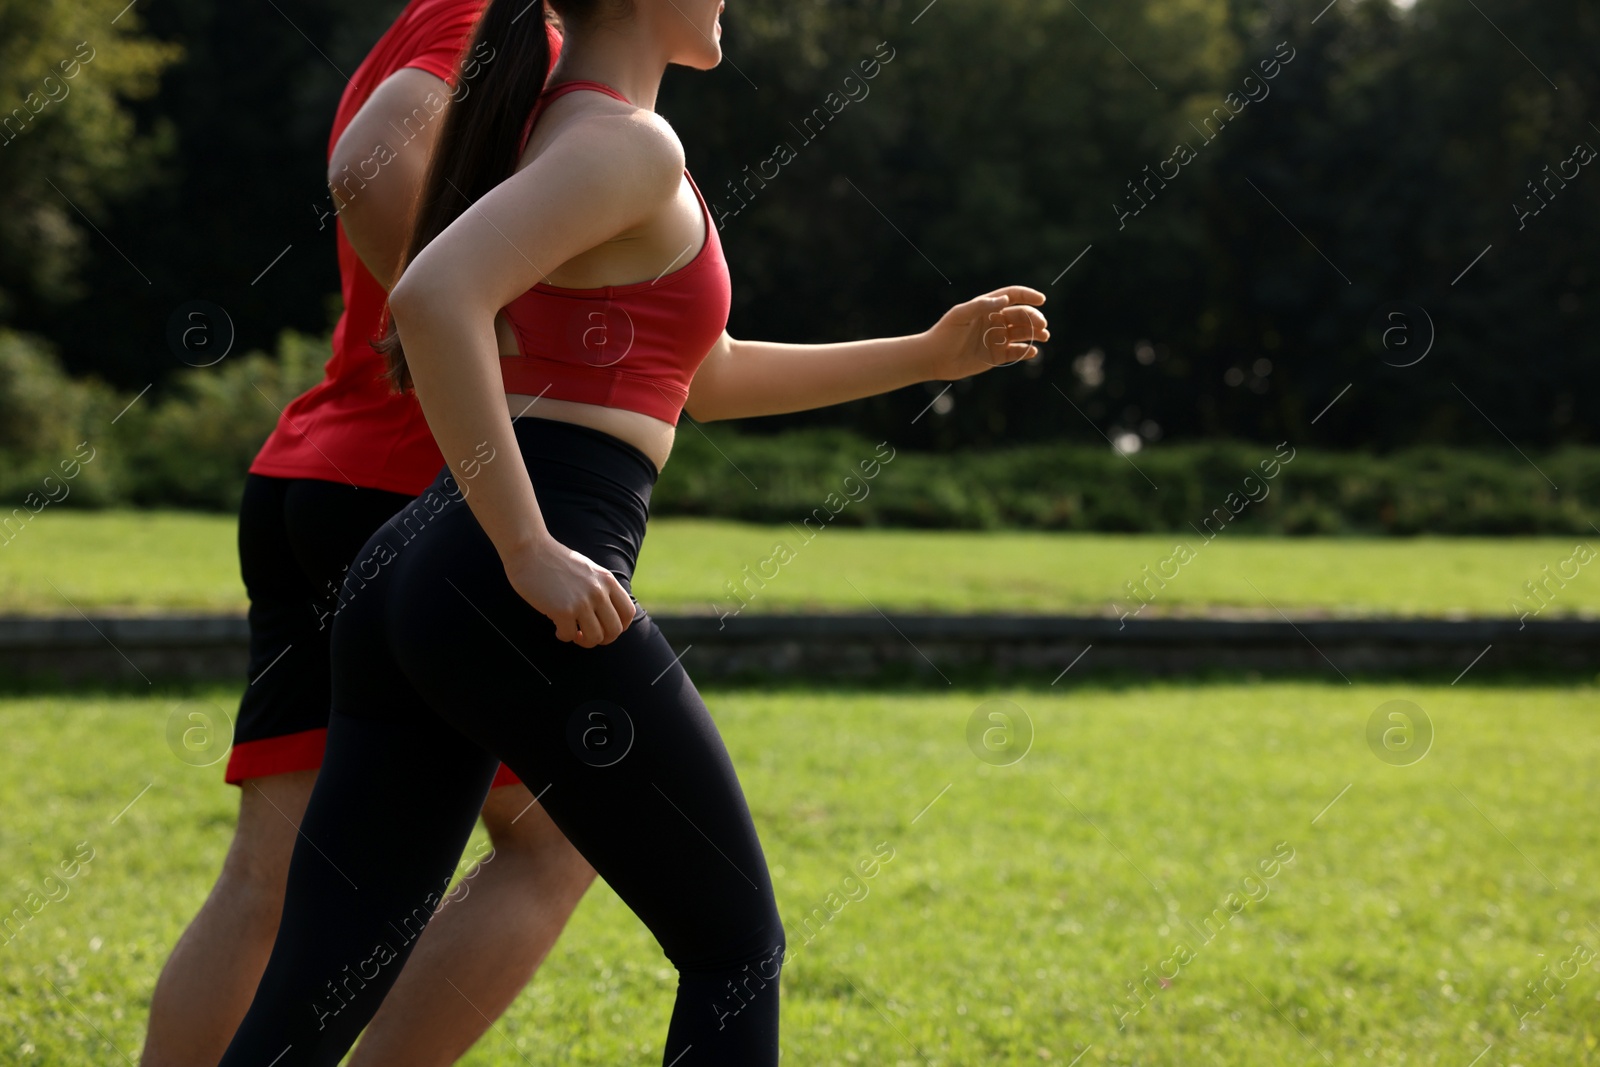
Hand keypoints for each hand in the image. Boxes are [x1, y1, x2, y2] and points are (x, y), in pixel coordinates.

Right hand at [504, 533, 636, 646]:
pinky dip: (563, 636)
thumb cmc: (554, 560)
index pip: (628, 612)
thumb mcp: (588, 570)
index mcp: (607, 580)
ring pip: (595, 638)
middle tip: (587, 636)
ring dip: (583, 641)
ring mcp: (582, 601)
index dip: (619, 627)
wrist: (529, 550)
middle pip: (615, 630)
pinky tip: (556, 628)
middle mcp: (599, 591)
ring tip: (573, 633)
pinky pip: (570, 636)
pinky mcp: (563, 610)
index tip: (605, 628)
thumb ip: (600, 587)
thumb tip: (606, 613)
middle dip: (602, 639)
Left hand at [924, 286, 1049, 380]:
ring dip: (1036, 333)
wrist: (934, 358)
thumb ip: (981, 305)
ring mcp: (998, 338)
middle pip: (1021, 316)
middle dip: (1034, 318)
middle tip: (1042, 325)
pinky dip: (1027, 351)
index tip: (1041, 300)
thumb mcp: (960, 315)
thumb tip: (1005, 299)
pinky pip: (1017, 352)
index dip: (1028, 296)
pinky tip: (1033, 351)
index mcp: (988, 307)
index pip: (1013, 296)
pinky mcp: (997, 356)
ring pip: (1023, 334)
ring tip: (1044, 336)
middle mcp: (995, 321)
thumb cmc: (945, 333)